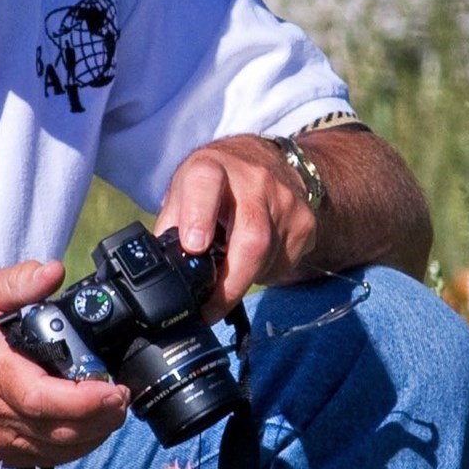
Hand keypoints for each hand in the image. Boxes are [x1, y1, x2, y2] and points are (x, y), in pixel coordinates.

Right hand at [0, 259, 129, 467]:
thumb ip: (18, 282)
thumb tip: (55, 273)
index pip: (43, 399)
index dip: (85, 400)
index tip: (113, 389)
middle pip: (62, 432)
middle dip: (104, 418)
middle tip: (122, 395)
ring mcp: (3, 441)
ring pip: (62, 449)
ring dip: (96, 433)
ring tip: (112, 407)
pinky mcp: (7, 454)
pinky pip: (52, 457)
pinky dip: (79, 444)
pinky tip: (91, 423)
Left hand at [155, 134, 317, 319]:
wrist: (264, 160)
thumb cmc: (215, 181)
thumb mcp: (182, 190)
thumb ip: (170, 226)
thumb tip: (162, 270)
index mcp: (212, 169)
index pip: (205, 186)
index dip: (199, 216)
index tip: (193, 246)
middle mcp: (254, 180)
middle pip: (251, 238)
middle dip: (230, 282)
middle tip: (211, 308)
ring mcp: (285, 201)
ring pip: (268, 259)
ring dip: (245, 278)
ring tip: (230, 272)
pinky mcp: (306, 222)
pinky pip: (285, 264)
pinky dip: (265, 272)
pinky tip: (254, 260)